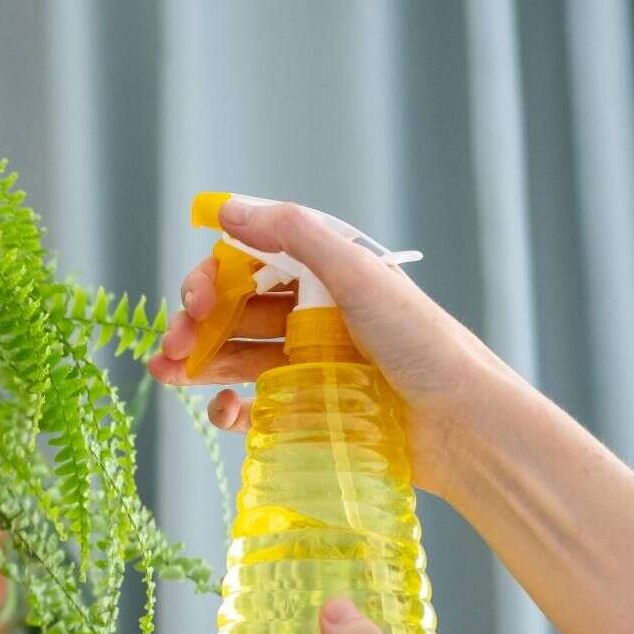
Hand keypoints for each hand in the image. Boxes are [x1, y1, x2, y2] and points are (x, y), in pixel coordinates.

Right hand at [146, 199, 513, 495]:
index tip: (195, 301)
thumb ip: (294, 234)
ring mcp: (310, 365)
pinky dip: (228, 407)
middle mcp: (315, 315)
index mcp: (327, 276)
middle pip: (236, 311)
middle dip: (196, 323)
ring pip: (236, 355)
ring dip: (198, 360)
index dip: (213, 278)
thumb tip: (226, 208)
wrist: (464, 425)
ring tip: (168, 374)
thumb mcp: (359, 275)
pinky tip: (220, 409)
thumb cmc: (422, 344)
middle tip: (173, 345)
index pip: (250, 265)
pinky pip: (254, 406)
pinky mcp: (310, 412)